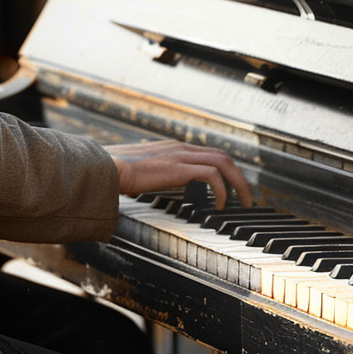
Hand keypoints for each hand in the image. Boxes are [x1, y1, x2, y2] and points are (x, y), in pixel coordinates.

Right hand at [105, 140, 251, 208]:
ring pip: (223, 162)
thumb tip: (141, 186)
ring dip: (238, 184)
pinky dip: (223, 190)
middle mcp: (179, 147)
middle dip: (239, 177)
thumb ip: (146, 173)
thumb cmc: (116, 172)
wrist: (106, 168)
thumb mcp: (137, 170)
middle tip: (246, 198)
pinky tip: (220, 206)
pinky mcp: (179, 167)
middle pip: (222, 156)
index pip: (208, 153)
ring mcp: (180, 155)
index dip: (225, 170)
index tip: (231, 188)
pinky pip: (213, 175)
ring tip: (243, 203)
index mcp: (172, 147)